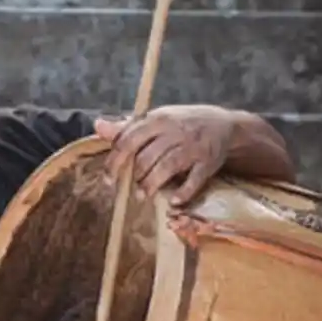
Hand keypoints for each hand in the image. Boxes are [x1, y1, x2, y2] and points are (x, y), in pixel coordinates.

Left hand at [94, 105, 237, 205]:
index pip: (128, 140)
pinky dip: (183, 193)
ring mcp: (193, 147)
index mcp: (158, 119)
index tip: (107, 180)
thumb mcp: (155, 119)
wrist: (225, 124)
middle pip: (146, 157)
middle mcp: (175, 131)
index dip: (114, 162)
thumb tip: (97, 126)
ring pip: (167, 167)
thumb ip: (126, 127)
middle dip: (135, 177)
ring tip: (142, 196)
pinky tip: (173, 201)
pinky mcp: (209, 162)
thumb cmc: (181, 124)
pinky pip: (195, 180)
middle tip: (129, 190)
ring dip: (151, 185)